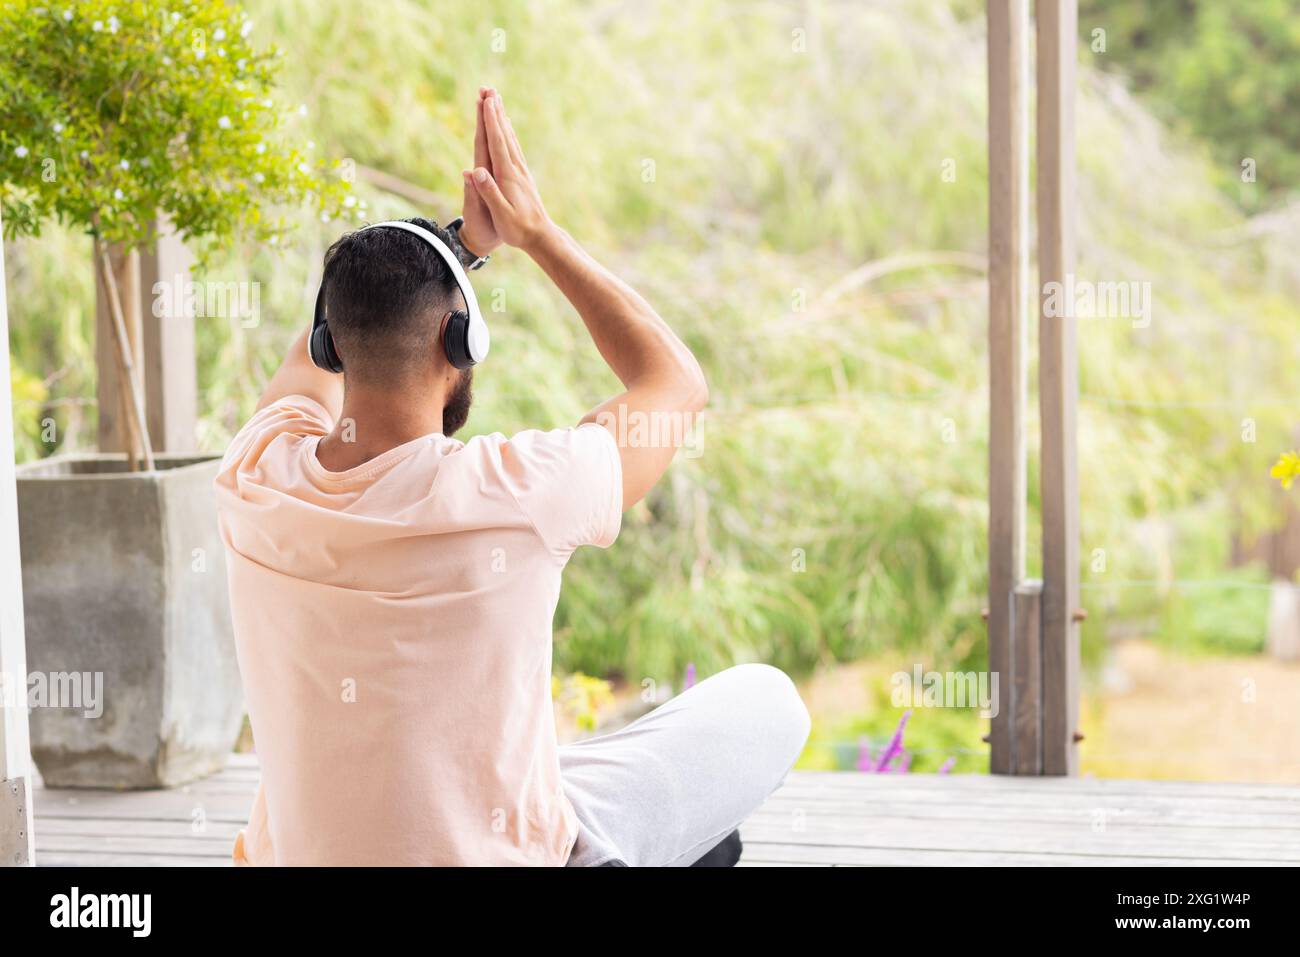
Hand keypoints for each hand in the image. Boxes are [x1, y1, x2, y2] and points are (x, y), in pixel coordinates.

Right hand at [464, 91, 552, 250]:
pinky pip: (513, 148)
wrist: (540, 237)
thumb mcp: (501, 215)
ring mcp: (520, 171)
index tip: (485, 101)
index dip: (490, 122)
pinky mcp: (522, 175)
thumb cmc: (518, 229)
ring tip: (495, 99)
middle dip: (494, 112)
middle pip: (503, 134)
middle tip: (488, 89)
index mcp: (507, 176)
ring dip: (501, 118)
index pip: (497, 143)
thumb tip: (475, 171)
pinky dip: (508, 132)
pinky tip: (507, 126)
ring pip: (509, 138)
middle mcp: (515, 169)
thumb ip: (489, 193)